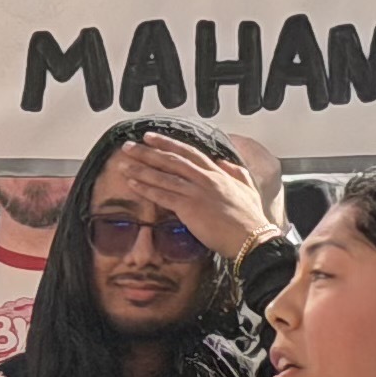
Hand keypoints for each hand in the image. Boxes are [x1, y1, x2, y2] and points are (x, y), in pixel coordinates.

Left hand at [101, 132, 275, 258]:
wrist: (252, 239)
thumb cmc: (251, 218)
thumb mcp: (248, 188)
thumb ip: (236, 172)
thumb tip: (224, 162)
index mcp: (217, 172)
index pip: (188, 152)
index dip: (167, 143)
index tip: (150, 137)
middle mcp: (204, 178)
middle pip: (171, 160)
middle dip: (147, 151)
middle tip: (128, 147)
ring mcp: (196, 191)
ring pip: (163, 175)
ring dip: (141, 168)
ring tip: (123, 164)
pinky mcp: (189, 207)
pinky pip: (163, 195)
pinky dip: (146, 188)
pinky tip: (132, 183)